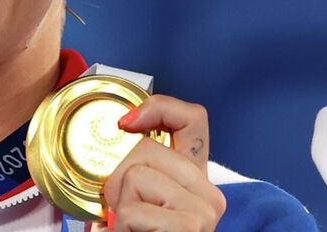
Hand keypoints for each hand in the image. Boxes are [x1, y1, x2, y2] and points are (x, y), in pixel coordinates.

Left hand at [98, 95, 225, 231]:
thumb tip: (119, 134)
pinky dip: (120, 228)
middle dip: (118, 179)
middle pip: (147, 147)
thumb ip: (135, 173)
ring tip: (130, 228)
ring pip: (135, 175)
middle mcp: (209, 193)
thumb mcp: (136, 202)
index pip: (192, 118)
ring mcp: (204, 210)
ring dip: (118, 207)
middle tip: (124, 213)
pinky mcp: (190, 227)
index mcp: (196, 182)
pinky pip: (130, 210)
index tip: (126, 122)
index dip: (158, 107)